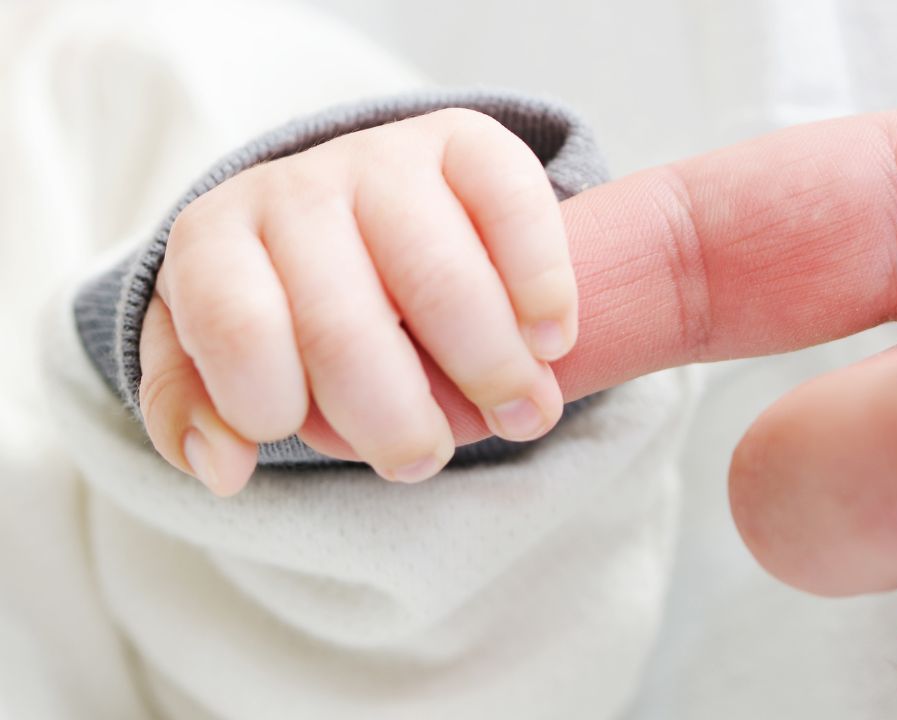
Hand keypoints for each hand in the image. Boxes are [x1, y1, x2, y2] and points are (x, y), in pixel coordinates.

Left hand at [140, 108, 573, 494]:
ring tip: (522, 418)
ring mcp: (385, 158)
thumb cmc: (287, 304)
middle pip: (344, 326)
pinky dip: (542, 287)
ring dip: (492, 370)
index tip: (301, 434)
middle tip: (425, 460)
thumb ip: (199, 412)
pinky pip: (513, 206)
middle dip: (394, 420)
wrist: (354, 208)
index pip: (234, 326)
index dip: (269, 402)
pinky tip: (551, 342)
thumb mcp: (216, 352)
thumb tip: (223, 467)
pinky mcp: (467, 140)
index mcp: (216, 241)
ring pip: (440, 280)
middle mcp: (297, 188)